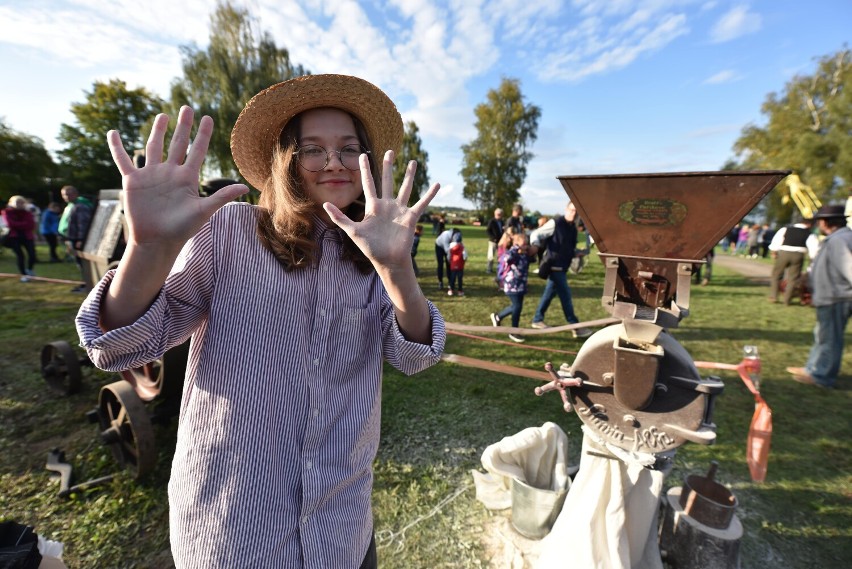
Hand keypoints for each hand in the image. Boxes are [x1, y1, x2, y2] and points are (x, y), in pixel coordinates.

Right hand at [107, 106, 247, 247]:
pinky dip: (117, 147)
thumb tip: (244, 187)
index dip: (203, 134)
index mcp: (187, 178)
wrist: (156, 241)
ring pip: (154, 147)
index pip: (197, 151)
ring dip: (158, 131)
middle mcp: (169, 173)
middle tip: (188, 108)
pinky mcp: (133, 181)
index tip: (208, 118)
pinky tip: (113, 133)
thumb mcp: (203, 211)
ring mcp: (151, 175)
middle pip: (177, 144)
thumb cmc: (181, 229)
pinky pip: (123, 160)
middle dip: (183, 126)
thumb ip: (221, 197)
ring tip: (163, 116)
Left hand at [324, 151, 439, 270]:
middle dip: (388, 166)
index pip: (368, 183)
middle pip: (387, 180)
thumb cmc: (370, 248)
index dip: (365, 169)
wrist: (388, 261)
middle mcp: (387, 205)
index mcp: (373, 207)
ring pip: (405, 188)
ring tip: (414, 161)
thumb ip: (340, 218)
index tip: (362, 155)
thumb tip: (324, 204)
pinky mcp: (411, 217)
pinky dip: (430, 194)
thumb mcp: (353, 231)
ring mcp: (400, 210)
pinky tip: (436, 184)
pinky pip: (421, 203)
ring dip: (409, 175)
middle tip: (390, 151)